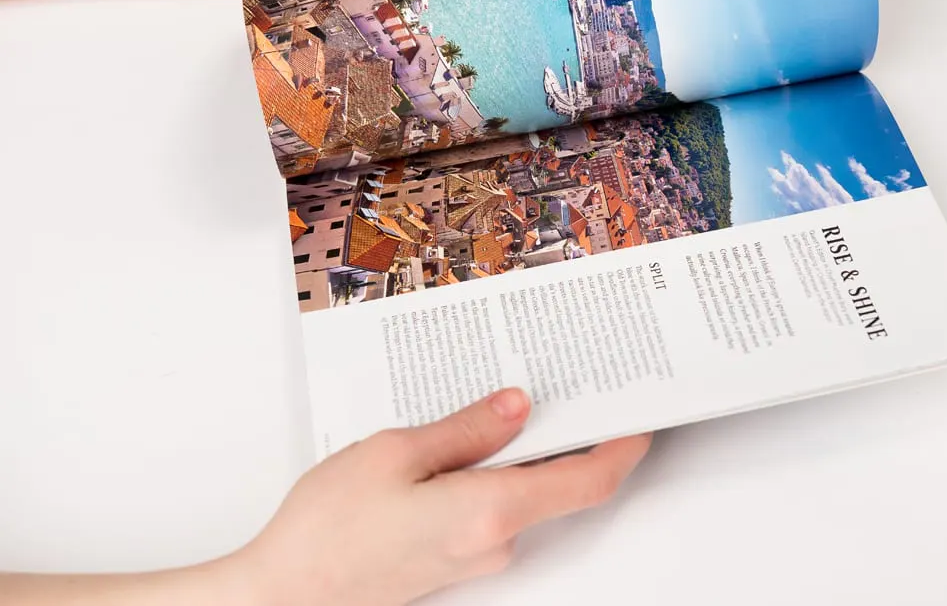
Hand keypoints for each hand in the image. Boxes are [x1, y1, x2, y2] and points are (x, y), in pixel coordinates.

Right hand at [238, 388, 650, 605]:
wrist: (283, 595)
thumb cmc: (328, 529)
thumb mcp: (395, 453)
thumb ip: (467, 429)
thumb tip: (518, 406)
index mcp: (489, 511)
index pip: (586, 481)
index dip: (623, 448)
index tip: (643, 417)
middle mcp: (494, 542)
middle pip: (556, 484)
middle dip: (565, 434)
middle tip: (566, 383)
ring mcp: (475, 558)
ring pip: (520, 494)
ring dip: (519, 453)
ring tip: (496, 401)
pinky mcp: (454, 561)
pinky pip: (490, 509)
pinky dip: (491, 475)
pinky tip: (460, 445)